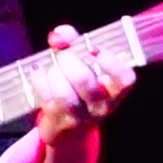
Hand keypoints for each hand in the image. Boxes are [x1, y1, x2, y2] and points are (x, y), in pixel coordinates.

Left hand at [25, 22, 140, 139]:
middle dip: (67, 60)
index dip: (110, 63)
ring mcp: (82, 118)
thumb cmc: (76, 86)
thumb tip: (58, 35)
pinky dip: (39, 80)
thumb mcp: (79, 60)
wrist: (65, 127)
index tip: (93, 49)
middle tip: (62, 55)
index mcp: (115, 89)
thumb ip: (71, 40)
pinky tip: (38, 72)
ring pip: (63, 92)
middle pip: (83, 79)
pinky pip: (48, 99)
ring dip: (53, 73)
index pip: (124, 79)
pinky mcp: (61, 124)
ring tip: (51, 69)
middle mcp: (103, 106)